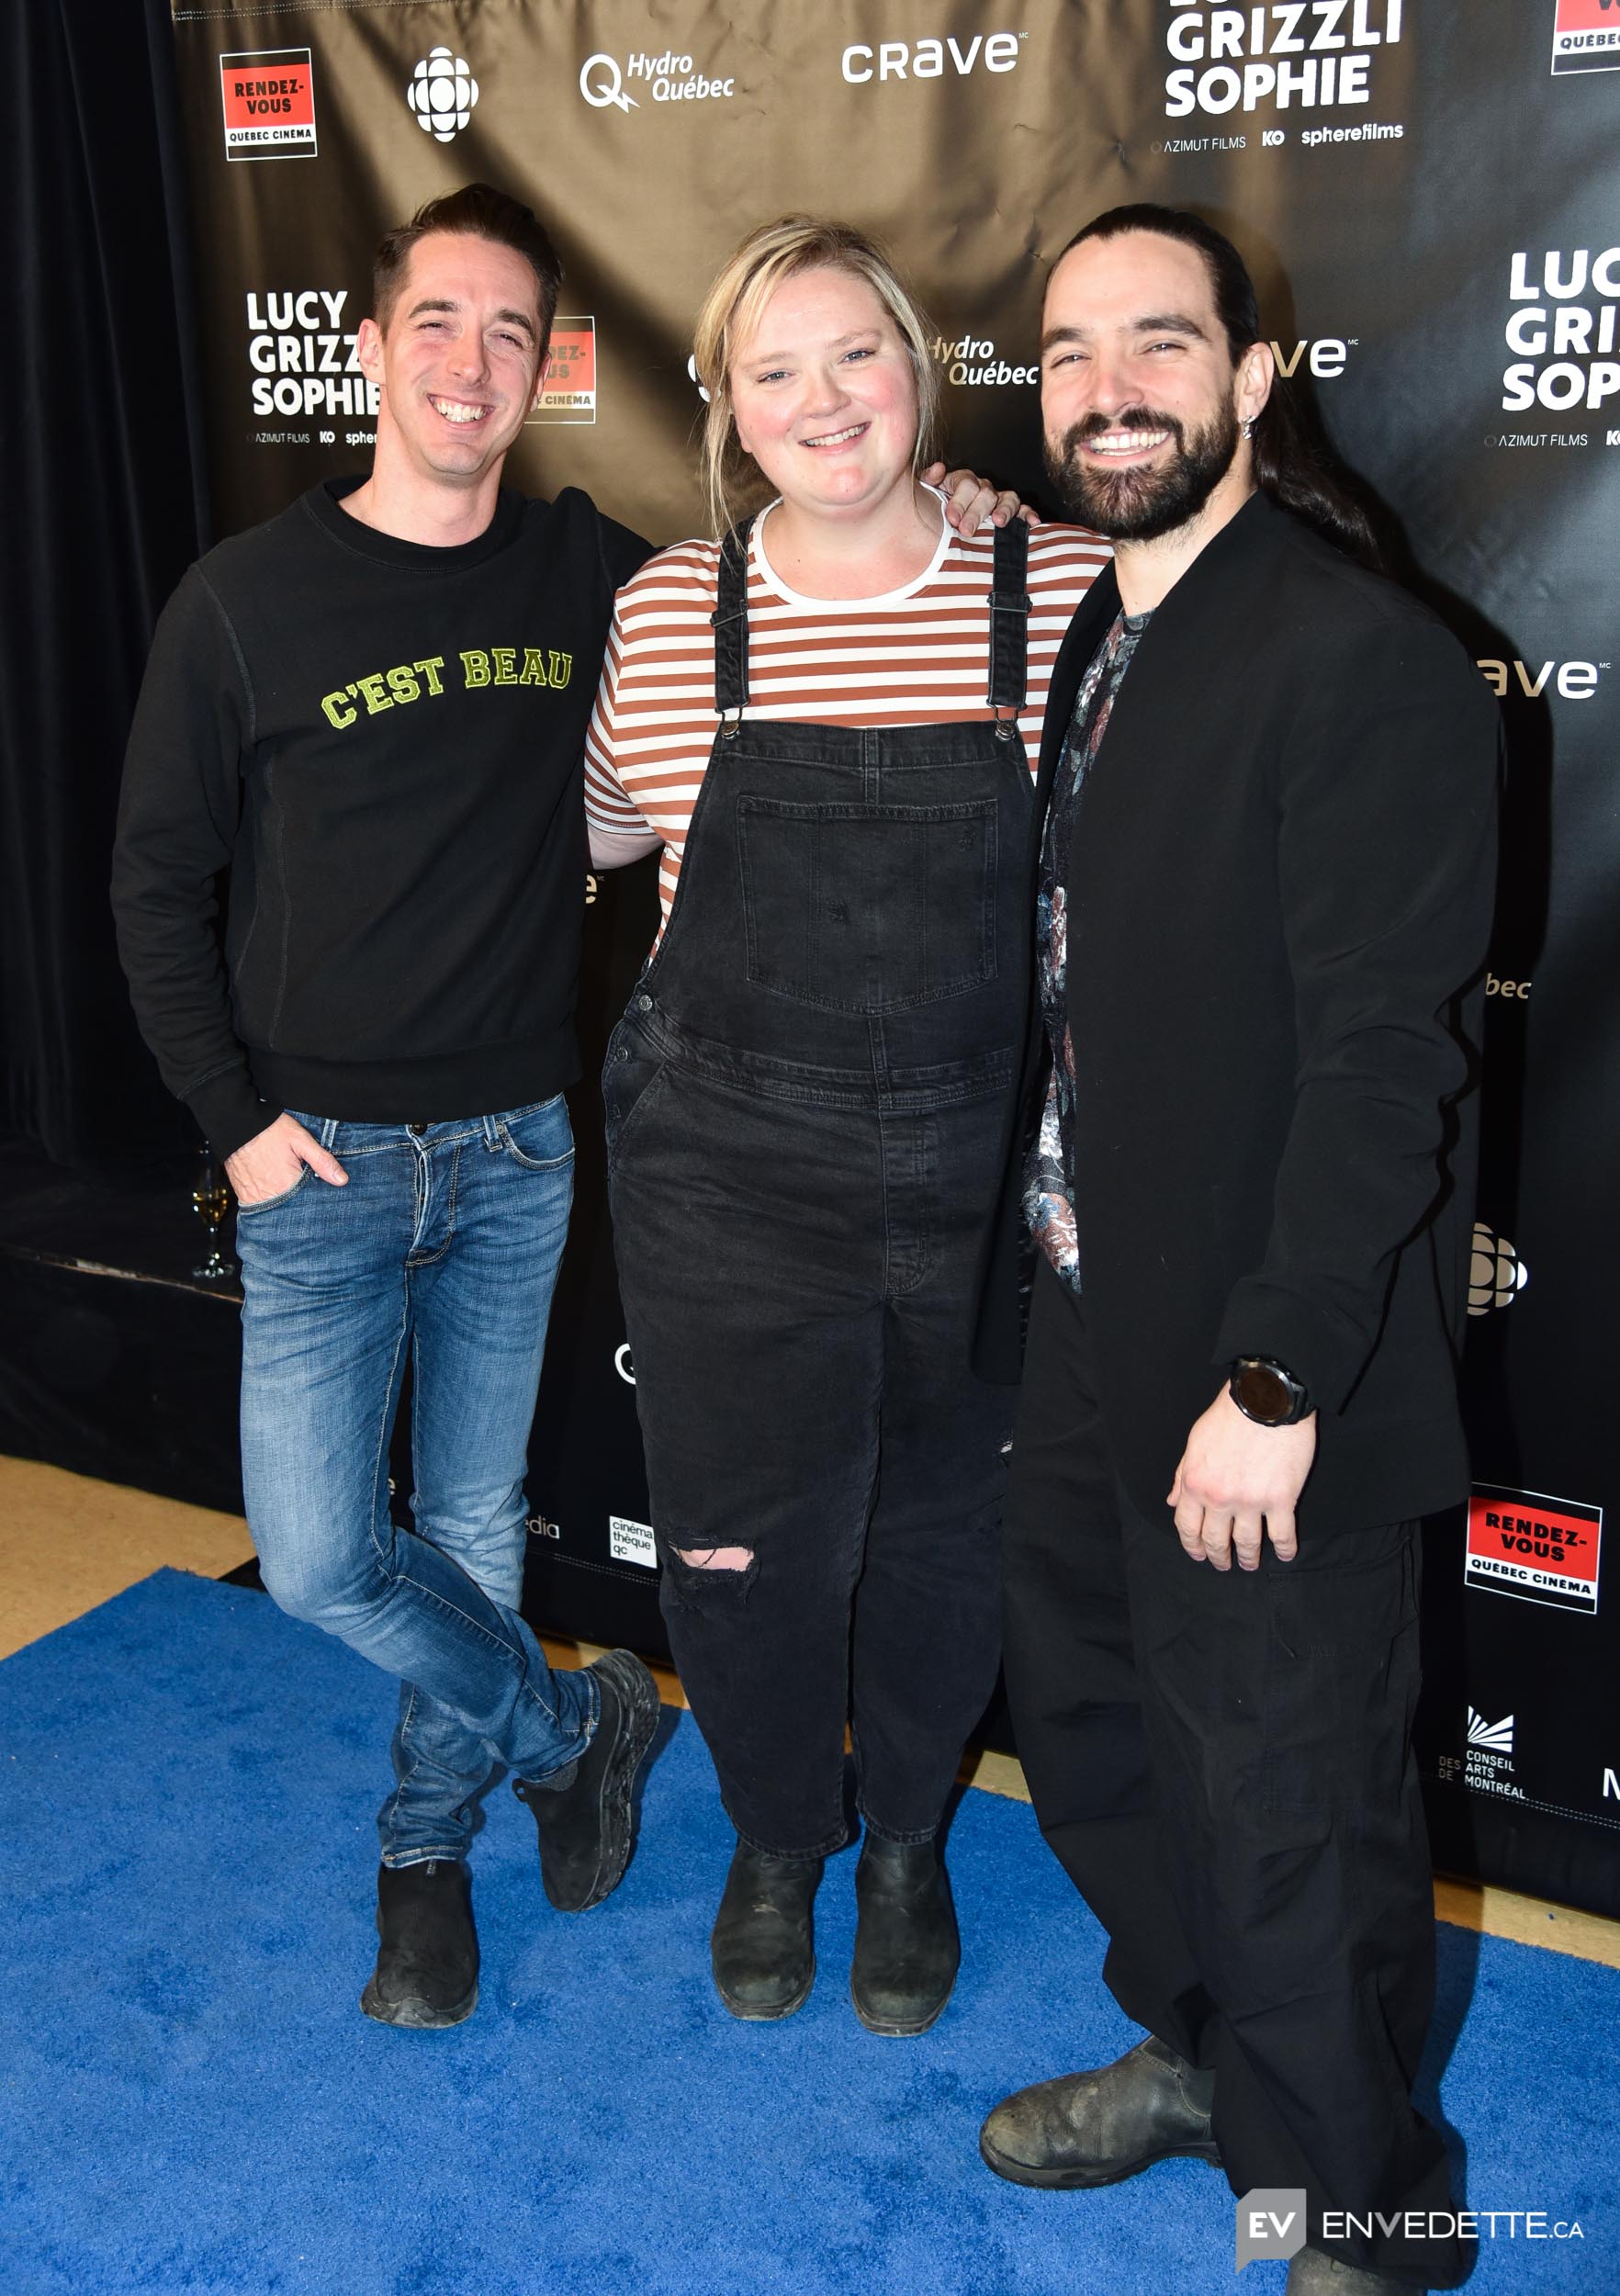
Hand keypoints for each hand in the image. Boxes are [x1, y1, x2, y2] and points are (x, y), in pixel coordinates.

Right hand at [225, 1112, 347, 1205]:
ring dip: (286, 1202)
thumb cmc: (268, 1129)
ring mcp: (254, 1197)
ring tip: (288, 1187)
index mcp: (287, 1185)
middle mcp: (270, 1196)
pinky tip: (276, 1190)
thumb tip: (342, 1180)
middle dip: (302, 1202)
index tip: (321, 1192)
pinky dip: (270, 1201)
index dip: (317, 1197)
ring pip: (277, 1208)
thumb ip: (322, 1160)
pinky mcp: (244, 1195)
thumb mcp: (300, 1139)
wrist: (236, 1124)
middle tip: (304, 1187)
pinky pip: (261, 1206)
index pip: (310, 1203)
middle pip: (293, 1208)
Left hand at [922, 461, 1039, 534]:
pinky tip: (1032, 522)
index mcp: (963, 482)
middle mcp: (983, 488)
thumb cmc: (934, 506)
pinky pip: (1022, 510)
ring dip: (1004, 510)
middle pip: (986, 494)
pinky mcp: (1010, 512)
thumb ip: (929, 479)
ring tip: (998, 522)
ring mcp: (998, 499)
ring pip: (1008, 499)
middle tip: (966, 530)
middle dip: (976, 513)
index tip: (952, 519)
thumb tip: (938, 468)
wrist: (941, 522)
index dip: (959, 501)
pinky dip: (1028, 515)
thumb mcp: (927, 491)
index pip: (966, 485)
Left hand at [1166, 1390, 1315, 1571]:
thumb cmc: (1229, 1416)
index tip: (1198, 1554)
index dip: (1192, 1545)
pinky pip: (1282, 1534)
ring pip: (1247, 1543)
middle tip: (1223, 1564)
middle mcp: (1219, 1498)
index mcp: (1194, 1483)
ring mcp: (1251, 1501)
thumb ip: (1182, 1475)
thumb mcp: (1194, 1442)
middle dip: (1218, 1557)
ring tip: (1250, 1563)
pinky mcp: (1281, 1499)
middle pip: (1215, 1540)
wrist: (1265, 1399)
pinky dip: (1285, 1548)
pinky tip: (1285, 1554)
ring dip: (1249, 1557)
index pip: (1187, 1526)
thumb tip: (1172, 1501)